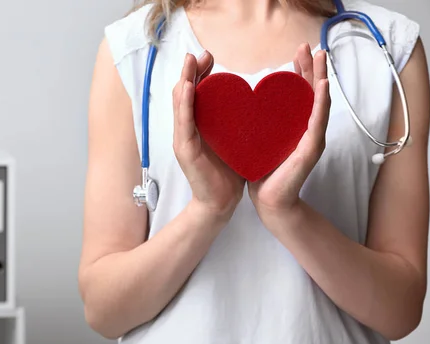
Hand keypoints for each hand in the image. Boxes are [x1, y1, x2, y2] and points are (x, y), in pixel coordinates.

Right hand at [174, 51, 245, 220]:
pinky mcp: (185, 150)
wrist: (220, 203)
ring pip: (180, 104)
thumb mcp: (234, 141)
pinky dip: (185, 104)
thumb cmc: (229, 173)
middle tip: (202, 54)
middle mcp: (187, 129)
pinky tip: (187, 88)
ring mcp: (183, 139)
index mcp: (199, 126)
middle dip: (191, 71)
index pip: (195, 93)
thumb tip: (250, 104)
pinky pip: (183, 123)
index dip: (200, 74)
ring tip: (190, 62)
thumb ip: (236, 123)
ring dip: (183, 80)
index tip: (210, 58)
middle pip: (184, 93)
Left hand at [248, 44, 330, 219]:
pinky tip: (322, 87)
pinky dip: (320, 103)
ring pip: (319, 102)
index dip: (300, 71)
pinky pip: (316, 122)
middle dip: (312, 68)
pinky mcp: (309, 149)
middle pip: (313, 92)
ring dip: (320, 78)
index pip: (300, 93)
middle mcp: (306, 130)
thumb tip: (248, 105)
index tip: (298, 51)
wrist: (269, 201)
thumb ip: (260, 124)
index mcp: (294, 126)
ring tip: (320, 58)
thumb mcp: (260, 141)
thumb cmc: (263, 171)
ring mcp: (311, 138)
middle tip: (309, 45)